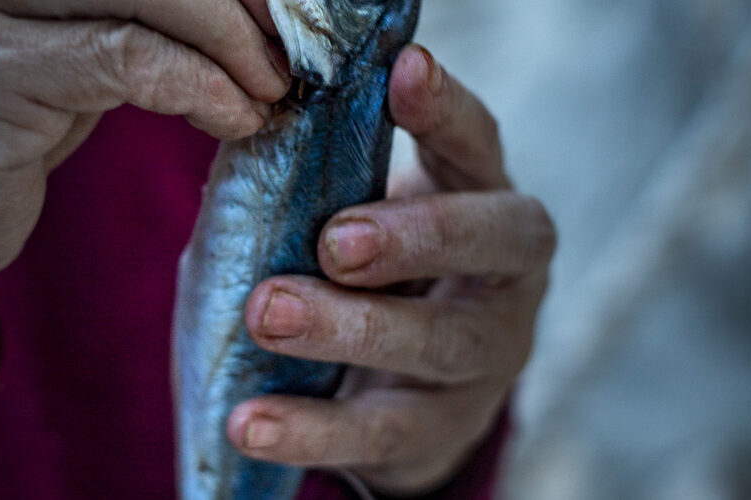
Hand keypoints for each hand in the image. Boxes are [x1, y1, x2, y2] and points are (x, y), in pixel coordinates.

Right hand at [0, 0, 289, 324]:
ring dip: (229, 44)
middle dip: (235, 2)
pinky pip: (123, 58)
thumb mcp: (60, 41)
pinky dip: (199, 85)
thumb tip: (250, 6)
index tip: (276, 8)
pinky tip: (236, 117)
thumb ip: (132, 9)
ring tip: (268, 89)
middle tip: (284, 54)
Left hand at [227, 45, 555, 494]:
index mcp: (484, 200)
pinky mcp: (442, 429)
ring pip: (440, 343)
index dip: (446, 111)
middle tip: (335, 241)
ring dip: (351, 328)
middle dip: (415, 236)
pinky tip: (251, 422)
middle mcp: (505, 276)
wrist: (408, 392)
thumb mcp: (361, 219)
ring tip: (267, 315)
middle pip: (492, 242)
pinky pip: (382, 433)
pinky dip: (314, 428)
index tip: (402, 72)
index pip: (477, 145)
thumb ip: (321, 187)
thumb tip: (244, 144)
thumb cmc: (376, 278)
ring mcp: (486, 357)